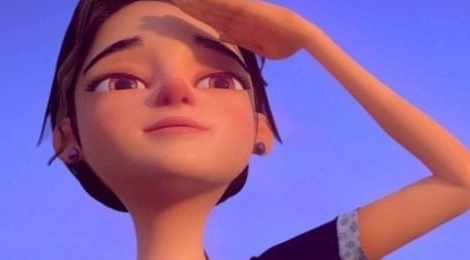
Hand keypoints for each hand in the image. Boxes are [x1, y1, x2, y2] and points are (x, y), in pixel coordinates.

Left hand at [169, 0, 315, 59]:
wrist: (300, 35)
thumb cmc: (285, 42)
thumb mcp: (257, 45)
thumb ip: (237, 38)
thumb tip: (220, 35)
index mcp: (237, 25)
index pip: (211, 18)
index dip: (194, 13)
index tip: (178, 9)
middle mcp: (236, 16)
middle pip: (206, 10)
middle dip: (188, 6)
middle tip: (168, 3)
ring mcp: (239, 11)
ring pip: (209, 6)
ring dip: (192, 4)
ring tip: (175, 1)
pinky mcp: (243, 9)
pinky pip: (220, 5)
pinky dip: (207, 4)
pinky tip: (192, 2)